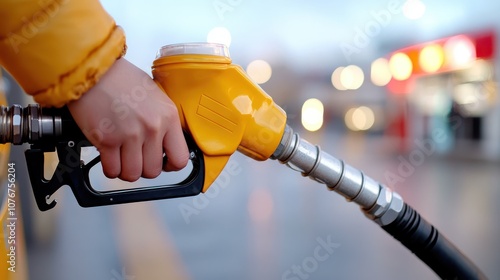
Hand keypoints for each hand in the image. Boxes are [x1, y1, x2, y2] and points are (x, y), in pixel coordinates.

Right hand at [67, 58, 188, 180]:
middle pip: (153, 171)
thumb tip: (165, 143)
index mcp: (168, 116)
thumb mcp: (155, 96)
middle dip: (143, 168)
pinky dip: (110, 168)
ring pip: (132, 174)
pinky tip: (109, 157)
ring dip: (126, 170)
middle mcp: (152, 128)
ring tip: (121, 158)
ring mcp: (130, 135)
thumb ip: (162, 121)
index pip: (179, 158)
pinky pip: (112, 170)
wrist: (93, 69)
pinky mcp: (107, 140)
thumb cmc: (121, 78)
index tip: (162, 163)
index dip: (170, 165)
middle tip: (136, 157)